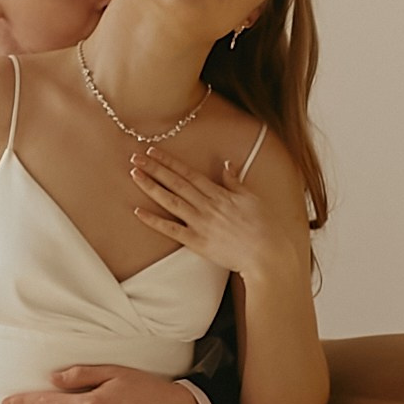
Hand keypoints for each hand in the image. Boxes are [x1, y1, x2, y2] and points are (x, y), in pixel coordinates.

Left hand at [128, 147, 295, 286]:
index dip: (169, 162)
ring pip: (171, 201)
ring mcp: (201, 224)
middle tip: (135, 157)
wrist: (268, 253)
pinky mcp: (198, 242)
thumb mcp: (251, 198)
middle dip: (154, 168)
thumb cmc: (264, 225)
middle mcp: (207, 205)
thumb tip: (226, 164)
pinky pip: (172, 230)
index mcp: (219, 194)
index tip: (153, 151)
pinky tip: (138, 211)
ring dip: (151, 187)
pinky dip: (154, 221)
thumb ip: (235, 181)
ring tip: (135, 175)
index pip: (189, 173)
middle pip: (176, 183)